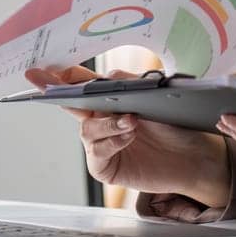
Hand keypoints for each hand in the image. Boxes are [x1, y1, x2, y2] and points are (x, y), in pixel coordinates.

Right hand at [25, 66, 229, 209]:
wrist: (195, 154)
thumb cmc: (176, 123)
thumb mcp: (156, 95)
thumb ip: (130, 84)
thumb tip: (106, 76)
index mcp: (108, 99)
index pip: (80, 85)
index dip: (59, 77)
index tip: (40, 70)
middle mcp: (101, 120)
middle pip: (73, 105)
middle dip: (58, 93)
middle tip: (52, 83)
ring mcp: (102, 144)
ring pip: (87, 130)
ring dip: (107, 123)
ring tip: (131, 120)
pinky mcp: (107, 167)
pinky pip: (97, 153)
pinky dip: (112, 141)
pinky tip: (130, 135)